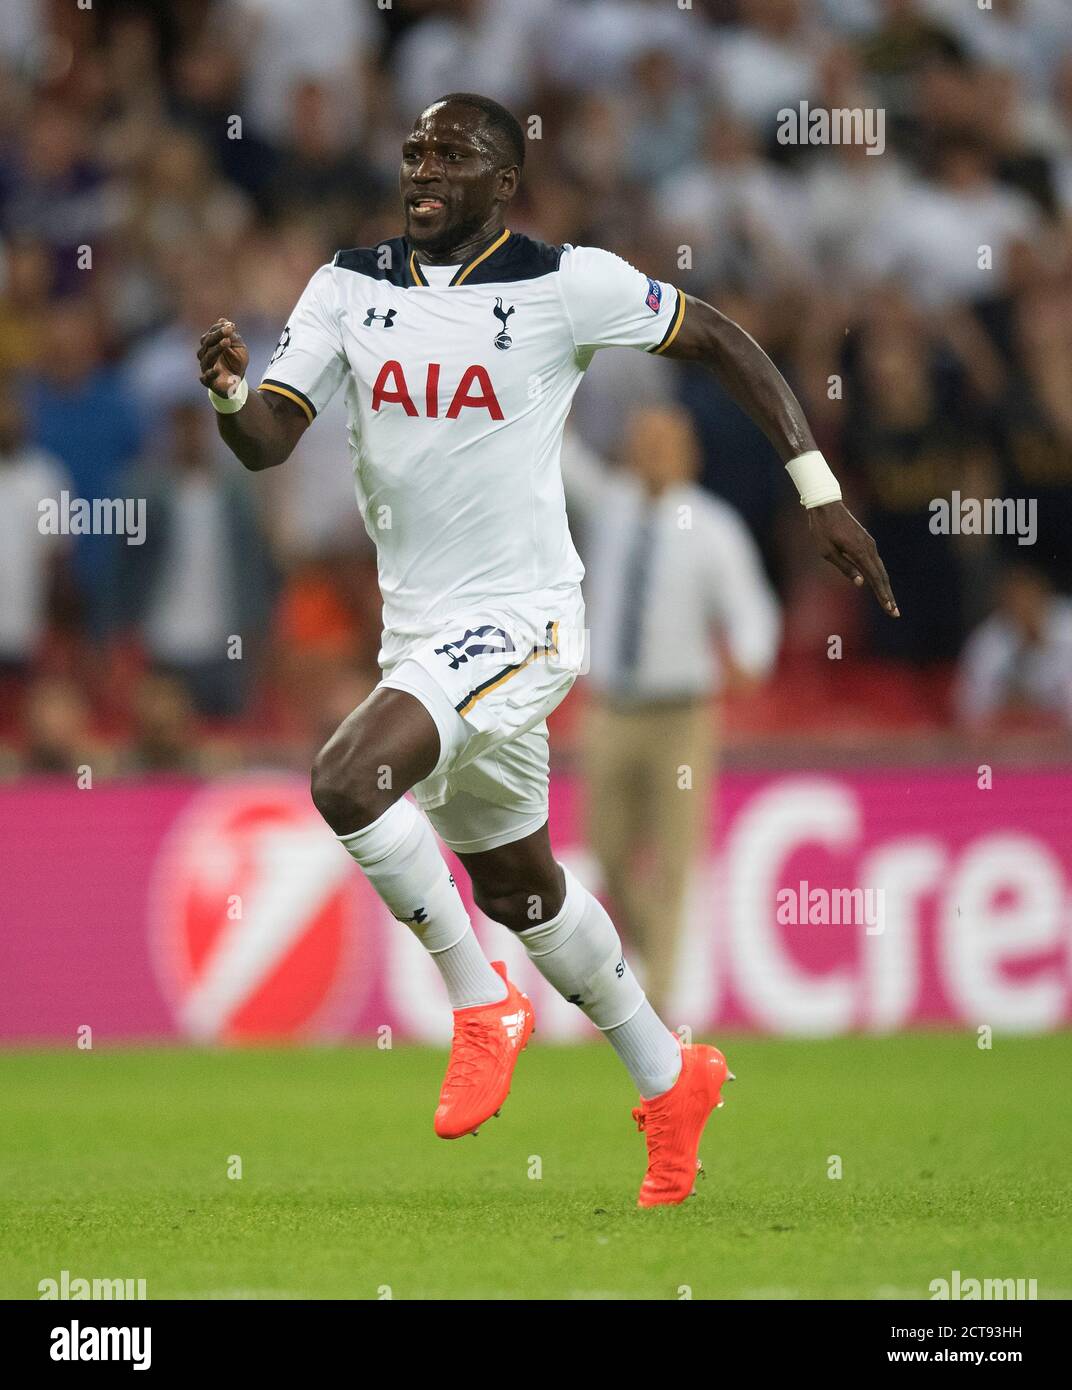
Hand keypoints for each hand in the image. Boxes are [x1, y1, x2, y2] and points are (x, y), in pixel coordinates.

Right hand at [197, 318, 249, 396]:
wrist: (237, 381)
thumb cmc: (236, 361)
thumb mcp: (238, 347)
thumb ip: (232, 335)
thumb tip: (223, 320)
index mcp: (209, 346)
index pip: (210, 334)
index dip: (219, 328)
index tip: (231, 325)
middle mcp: (205, 355)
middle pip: (207, 343)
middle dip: (218, 335)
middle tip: (229, 330)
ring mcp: (206, 368)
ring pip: (207, 357)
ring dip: (217, 349)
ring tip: (227, 342)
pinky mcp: (209, 382)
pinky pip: (206, 378)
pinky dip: (210, 374)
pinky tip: (216, 369)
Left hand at [808, 500, 898, 616]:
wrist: (826, 505)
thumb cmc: (822, 529)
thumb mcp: (827, 551)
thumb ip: (845, 567)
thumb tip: (861, 583)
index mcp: (859, 552)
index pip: (875, 578)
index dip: (882, 595)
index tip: (889, 608)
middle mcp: (869, 548)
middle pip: (882, 576)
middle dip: (888, 595)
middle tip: (894, 613)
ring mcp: (869, 543)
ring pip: (880, 569)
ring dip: (885, 587)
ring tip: (889, 603)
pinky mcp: (867, 541)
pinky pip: (876, 562)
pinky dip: (879, 575)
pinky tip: (880, 585)